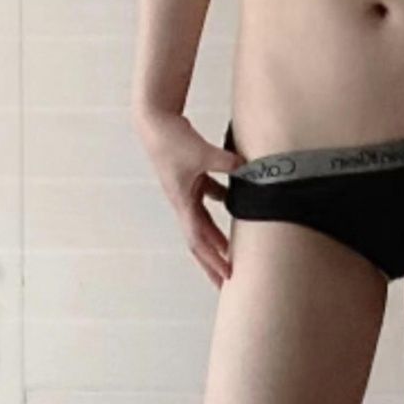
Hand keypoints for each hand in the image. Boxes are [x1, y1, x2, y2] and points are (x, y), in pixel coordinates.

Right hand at [134, 110, 245, 287]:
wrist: (155, 121)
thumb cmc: (172, 140)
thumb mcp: (202, 153)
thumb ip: (227, 163)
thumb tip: (248, 168)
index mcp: (183, 202)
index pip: (199, 240)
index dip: (214, 260)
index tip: (227, 277)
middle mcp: (183, 200)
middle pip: (200, 239)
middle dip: (213, 261)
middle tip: (227, 281)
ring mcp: (186, 188)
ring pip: (204, 220)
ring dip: (218, 235)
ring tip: (233, 250)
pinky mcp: (191, 174)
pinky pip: (209, 193)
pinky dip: (223, 198)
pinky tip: (238, 199)